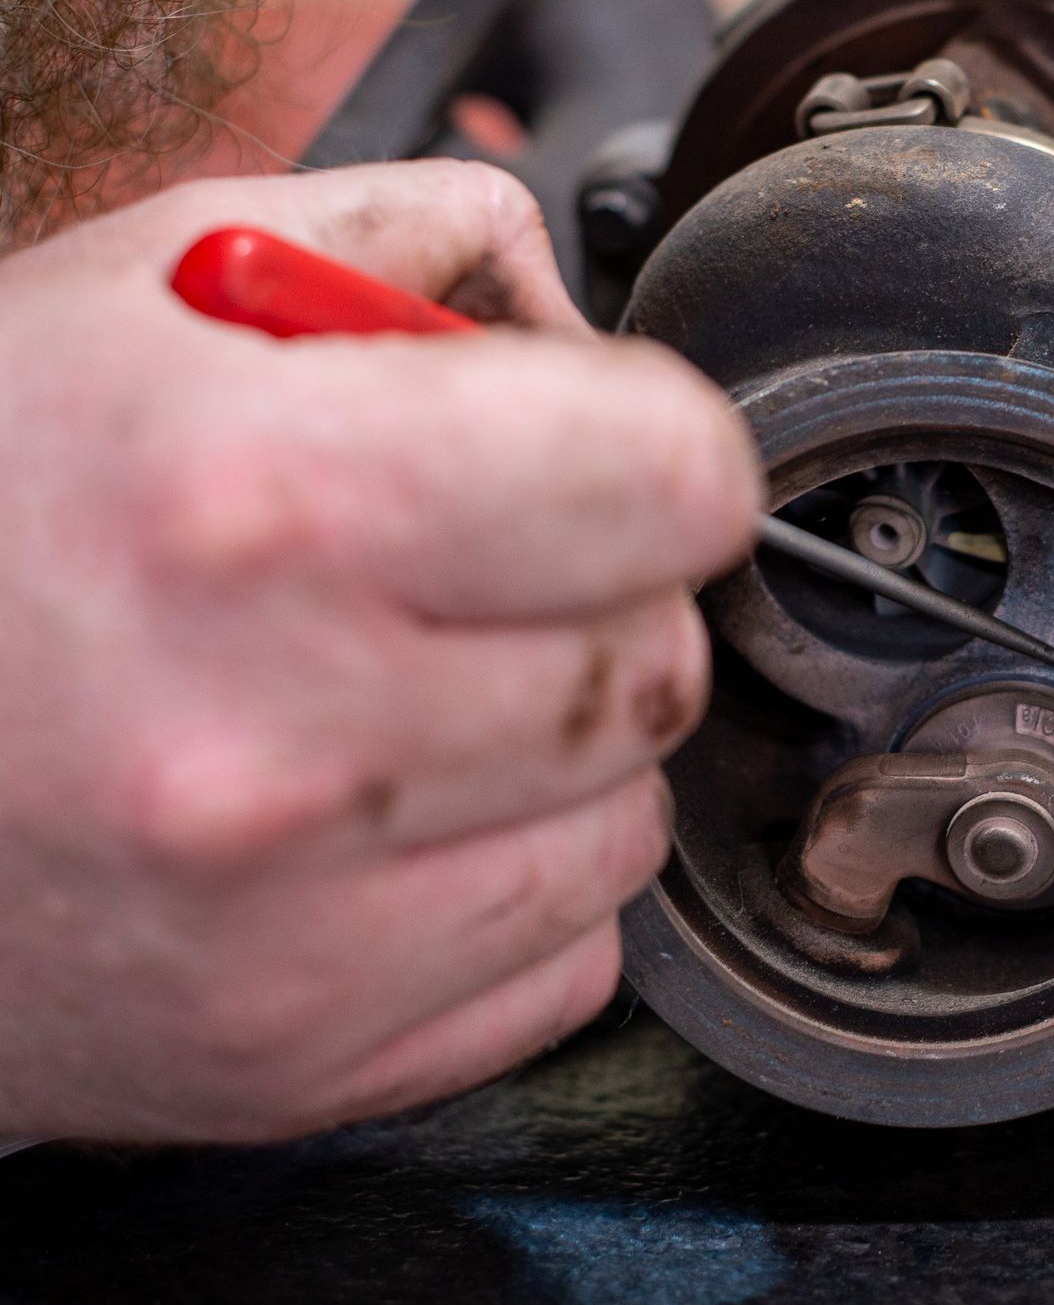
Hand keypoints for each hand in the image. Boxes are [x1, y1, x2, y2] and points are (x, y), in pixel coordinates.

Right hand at [0, 161, 758, 1143]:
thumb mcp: (127, 286)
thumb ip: (392, 240)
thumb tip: (571, 301)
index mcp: (259, 496)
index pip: (676, 478)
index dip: (653, 440)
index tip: (601, 445)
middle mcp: (284, 734)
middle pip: (662, 657)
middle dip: (600, 589)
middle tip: (470, 564)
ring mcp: (288, 931)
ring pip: (630, 824)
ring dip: (561, 750)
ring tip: (399, 693)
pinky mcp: (288, 1064)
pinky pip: (561, 967)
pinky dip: (504, 888)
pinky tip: (378, 825)